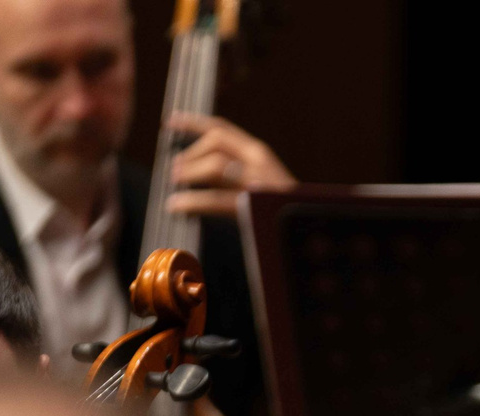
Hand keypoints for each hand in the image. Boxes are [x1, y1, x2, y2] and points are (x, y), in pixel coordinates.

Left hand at [164, 114, 296, 217]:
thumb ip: (234, 173)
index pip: (222, 128)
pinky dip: (192, 202)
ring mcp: (260, 181)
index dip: (193, 122)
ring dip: (189, 173)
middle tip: (174, 171)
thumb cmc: (281, 212)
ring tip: (174, 187)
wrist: (309, 229)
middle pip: (216, 141)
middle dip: (190, 153)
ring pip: (216, 165)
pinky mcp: (255, 205)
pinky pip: (217, 199)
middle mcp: (260, 160)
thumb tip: (196, 170)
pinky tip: (178, 207)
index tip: (170, 121)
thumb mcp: (260, 184)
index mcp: (259, 153)